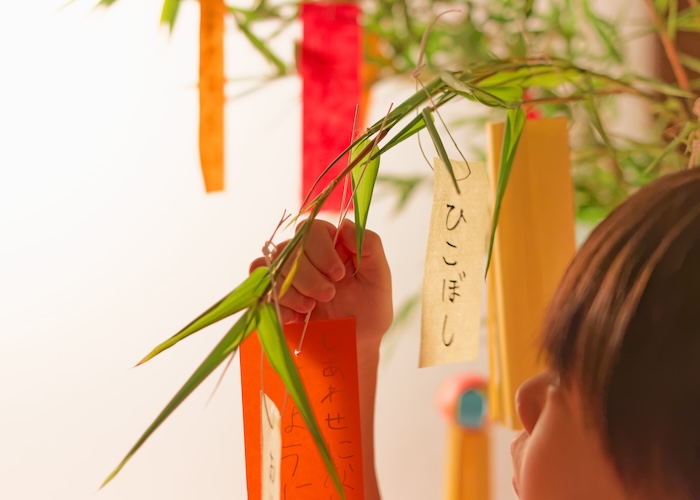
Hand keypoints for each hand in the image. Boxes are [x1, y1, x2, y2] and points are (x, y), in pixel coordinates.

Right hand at [249, 219, 392, 347]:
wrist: (353, 346)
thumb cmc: (369, 311)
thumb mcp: (379, 278)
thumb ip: (370, 246)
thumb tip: (344, 224)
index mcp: (330, 245)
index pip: (312, 228)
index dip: (321, 249)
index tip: (338, 274)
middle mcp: (305, 256)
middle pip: (289, 248)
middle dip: (309, 275)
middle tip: (329, 295)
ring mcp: (286, 276)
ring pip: (273, 268)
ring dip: (293, 291)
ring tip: (312, 308)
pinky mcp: (273, 297)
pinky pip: (261, 289)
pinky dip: (278, 304)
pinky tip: (295, 317)